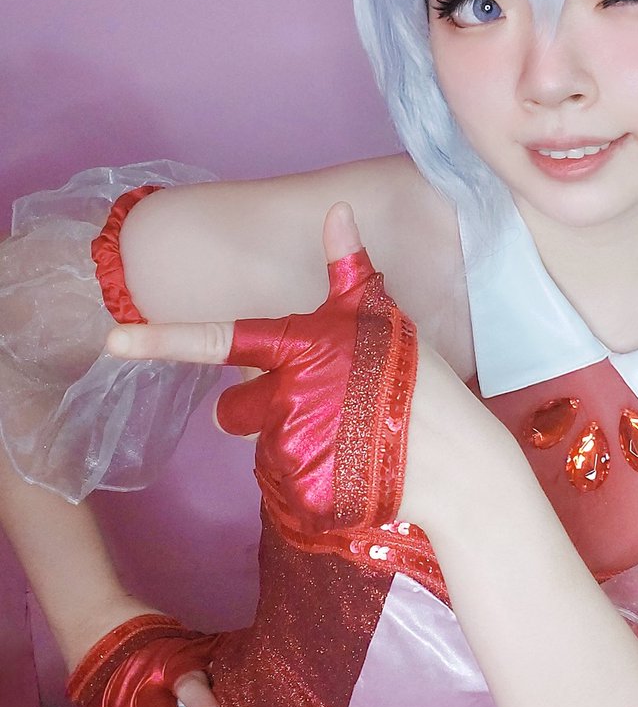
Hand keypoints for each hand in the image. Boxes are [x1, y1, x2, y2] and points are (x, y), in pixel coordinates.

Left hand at [107, 203, 416, 536]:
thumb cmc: (416, 379)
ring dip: (295, 445)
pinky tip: (350, 469)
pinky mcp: (300, 497)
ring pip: (265, 448)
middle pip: (234, 411)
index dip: (162, 342)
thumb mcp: (383, 316)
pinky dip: (312, 482)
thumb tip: (336, 209)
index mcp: (300, 350)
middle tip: (322, 405)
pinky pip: (286, 487)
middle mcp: (287, 400)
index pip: (220, 341)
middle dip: (263, 408)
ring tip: (348, 438)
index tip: (113, 342)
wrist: (456, 463)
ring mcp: (291, 453)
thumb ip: (347, 266)